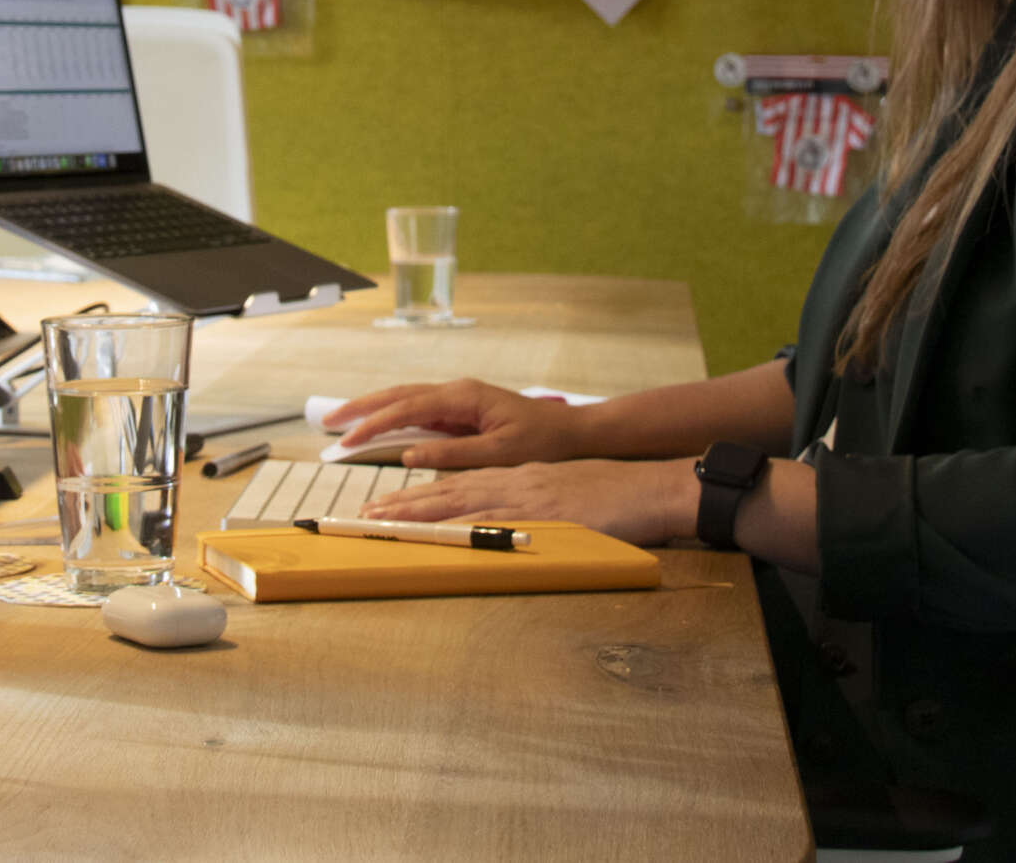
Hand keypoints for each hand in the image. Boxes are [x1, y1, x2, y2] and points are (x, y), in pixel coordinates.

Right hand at [324, 378, 583, 469]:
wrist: (573, 432)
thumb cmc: (543, 442)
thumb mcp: (500, 453)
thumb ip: (453, 454)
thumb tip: (410, 455)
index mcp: (464, 397)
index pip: (408, 408)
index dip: (374, 424)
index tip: (347, 438)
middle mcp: (457, 392)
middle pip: (399, 395)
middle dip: (362, 407)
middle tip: (328, 420)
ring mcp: (459, 400)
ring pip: (407, 400)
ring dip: (375, 410)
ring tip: (344, 422)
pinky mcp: (462, 411)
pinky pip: (421, 412)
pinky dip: (395, 418)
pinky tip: (381, 429)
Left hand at [361, 460, 699, 547]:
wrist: (651, 487)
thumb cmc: (614, 498)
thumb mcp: (564, 499)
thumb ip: (533, 509)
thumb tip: (506, 529)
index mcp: (518, 479)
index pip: (457, 487)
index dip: (418, 498)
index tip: (385, 508)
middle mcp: (515, 483)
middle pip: (448, 493)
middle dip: (403, 505)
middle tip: (364, 516)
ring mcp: (528, 498)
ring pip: (462, 504)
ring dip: (419, 515)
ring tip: (383, 524)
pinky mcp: (545, 515)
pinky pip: (496, 523)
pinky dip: (464, 529)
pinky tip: (442, 536)